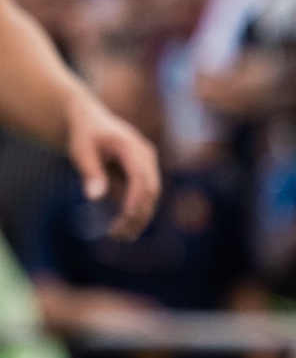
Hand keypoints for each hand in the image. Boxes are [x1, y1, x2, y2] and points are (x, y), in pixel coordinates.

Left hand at [67, 88, 157, 235]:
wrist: (91, 121)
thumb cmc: (84, 136)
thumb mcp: (81, 151)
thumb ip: (90, 172)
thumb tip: (94, 198)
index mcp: (131, 146)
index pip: (140, 177)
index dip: (135, 199)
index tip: (125, 219)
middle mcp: (146, 155)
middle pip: (151, 190)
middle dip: (137, 215)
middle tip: (116, 235)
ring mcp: (148, 164)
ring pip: (152, 197)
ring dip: (139, 218)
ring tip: (118, 236)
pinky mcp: (145, 173)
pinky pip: (146, 196)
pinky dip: (137, 212)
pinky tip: (123, 228)